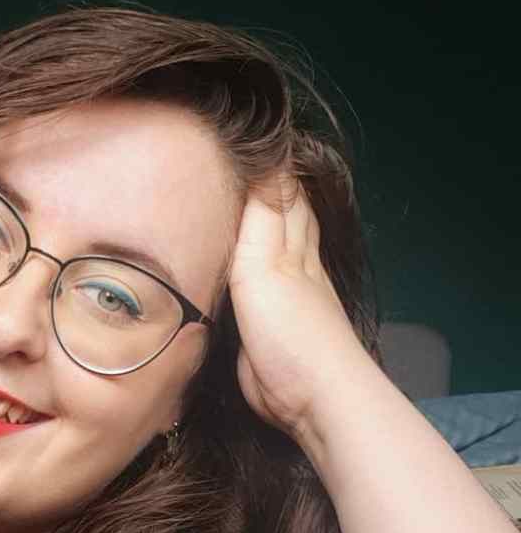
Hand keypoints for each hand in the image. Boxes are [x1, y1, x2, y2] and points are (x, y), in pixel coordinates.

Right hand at [228, 172, 373, 443]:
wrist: (308, 396)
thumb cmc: (291, 329)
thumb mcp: (268, 264)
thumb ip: (262, 216)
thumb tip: (266, 155)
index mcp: (294, 242)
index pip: (283, 188)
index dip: (267, 162)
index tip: (242, 136)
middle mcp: (291, 262)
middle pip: (280, 214)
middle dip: (263, 187)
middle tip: (231, 163)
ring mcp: (279, 295)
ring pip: (265, 248)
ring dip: (250, 226)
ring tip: (224, 203)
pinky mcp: (261, 326)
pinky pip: (245, 285)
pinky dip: (236, 266)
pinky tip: (224, 264)